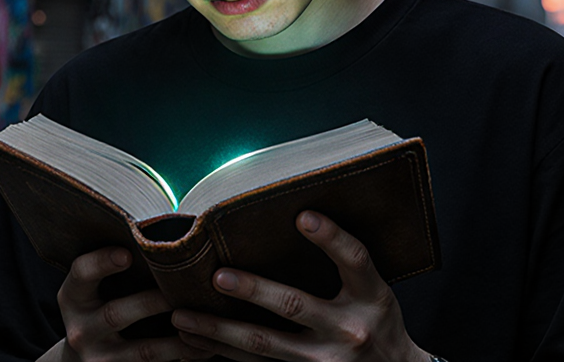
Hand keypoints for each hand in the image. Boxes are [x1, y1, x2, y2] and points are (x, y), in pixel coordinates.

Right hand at [41, 246, 211, 361]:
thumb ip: (122, 264)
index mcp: (73, 296)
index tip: (127, 253)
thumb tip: (171, 229)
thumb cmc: (104, 304)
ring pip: (144, 349)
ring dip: (179, 337)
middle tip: (186, 285)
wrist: (85, 359)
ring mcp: (99, 358)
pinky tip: (208, 347)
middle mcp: (80, 328)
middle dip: (153, 301)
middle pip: (116, 313)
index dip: (102, 263)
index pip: (81, 274)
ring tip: (208, 320)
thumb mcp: (98, 289)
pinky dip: (184, 355)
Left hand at [170, 211, 427, 361]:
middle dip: (253, 291)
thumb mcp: (376, 290)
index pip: (355, 260)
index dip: (331, 238)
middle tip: (217, 277)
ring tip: (183, 317)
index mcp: (372, 296)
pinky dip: (222, 353)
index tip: (303, 216)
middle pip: (295, 306)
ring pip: (265, 344)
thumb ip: (345, 264)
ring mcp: (326, 360)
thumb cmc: (379, 320)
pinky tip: (194, 341)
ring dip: (220, 330)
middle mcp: (349, 328)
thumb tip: (297, 217)